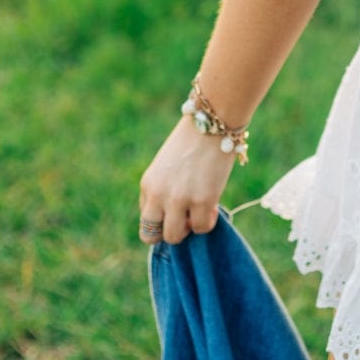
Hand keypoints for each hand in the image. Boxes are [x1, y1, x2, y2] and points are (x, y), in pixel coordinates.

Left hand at [138, 116, 235, 244]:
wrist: (212, 122)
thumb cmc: (194, 140)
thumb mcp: (168, 166)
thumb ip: (165, 190)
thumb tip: (177, 216)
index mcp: (148, 184)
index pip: (146, 219)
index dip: (163, 219)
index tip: (178, 210)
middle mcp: (158, 195)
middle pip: (151, 235)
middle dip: (170, 231)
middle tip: (187, 218)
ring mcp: (179, 199)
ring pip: (174, 237)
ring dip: (187, 229)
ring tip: (200, 212)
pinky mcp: (202, 200)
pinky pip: (201, 228)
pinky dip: (207, 221)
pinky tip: (213, 205)